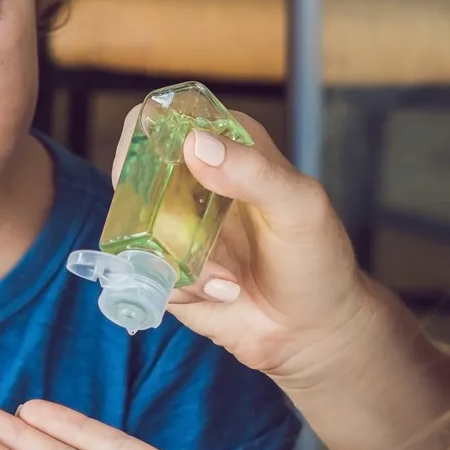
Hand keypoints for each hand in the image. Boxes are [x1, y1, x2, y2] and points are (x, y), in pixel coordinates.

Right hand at [111, 105, 373, 382]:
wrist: (313, 330)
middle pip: (132, 174)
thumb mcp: (299, 208)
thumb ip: (254, 172)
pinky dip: (183, 289)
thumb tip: (196, 143)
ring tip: (229, 280)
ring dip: (181, 262)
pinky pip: (145, 274)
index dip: (145, 136)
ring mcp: (174, 228)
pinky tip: (224, 294)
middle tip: (192, 241)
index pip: (165, 119)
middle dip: (155, 213)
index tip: (154, 172)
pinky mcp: (166, 270)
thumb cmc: (317, 260)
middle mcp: (191, 182)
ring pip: (137, 231)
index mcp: (226, 145)